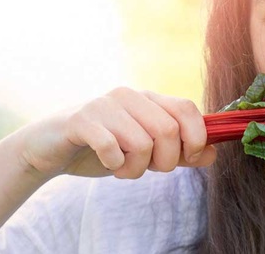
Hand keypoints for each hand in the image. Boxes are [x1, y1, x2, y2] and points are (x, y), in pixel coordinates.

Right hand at [17, 88, 215, 179]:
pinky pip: (111, 146)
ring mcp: (105, 105)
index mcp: (149, 98)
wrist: (50, 148)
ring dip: (136, 168)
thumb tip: (213, 153)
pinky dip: (114, 164)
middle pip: (169, 129)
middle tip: (149, 169)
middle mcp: (130, 96)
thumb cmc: (104, 148)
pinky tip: (108, 164)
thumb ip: (180, 152)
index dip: (196, 137)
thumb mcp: (147, 152)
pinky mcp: (81, 120)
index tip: (190, 158)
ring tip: (124, 169)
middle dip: (166, 161)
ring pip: (142, 142)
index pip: (187, 109)